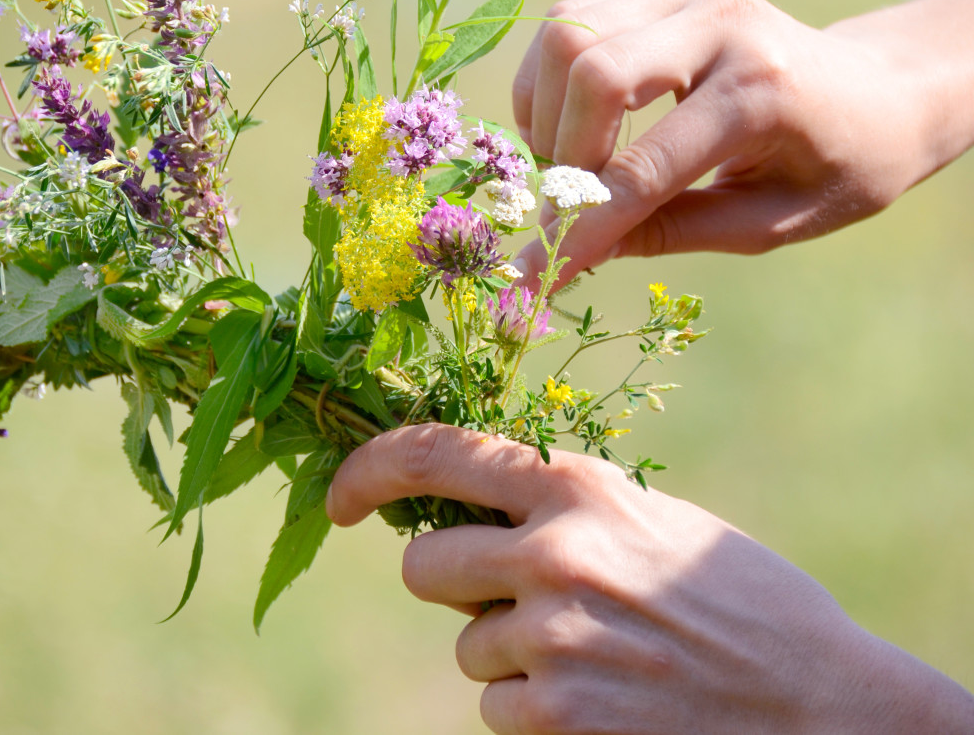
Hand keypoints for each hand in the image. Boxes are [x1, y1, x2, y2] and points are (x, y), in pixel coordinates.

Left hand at [327, 424, 973, 733]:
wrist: (822, 706)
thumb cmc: (736, 601)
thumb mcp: (652, 521)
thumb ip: (561, 509)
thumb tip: (464, 516)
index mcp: (582, 486)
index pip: (438, 452)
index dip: (370, 470)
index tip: (338, 497)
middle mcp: (557, 551)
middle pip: (423, 564)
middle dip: (453, 586)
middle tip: (515, 600)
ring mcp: (552, 637)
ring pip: (465, 646)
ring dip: (511, 657)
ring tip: (599, 659)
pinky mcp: (555, 715)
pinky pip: (496, 706)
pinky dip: (535, 710)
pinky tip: (606, 703)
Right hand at [511, 0, 973, 288]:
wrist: (880, 91)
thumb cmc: (834, 168)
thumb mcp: (769, 223)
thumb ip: (672, 232)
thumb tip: (577, 248)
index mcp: (761, 92)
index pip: (642, 168)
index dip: (582, 229)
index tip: (534, 277)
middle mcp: (722, 23)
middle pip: (592, 73)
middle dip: (563, 159)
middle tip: (573, 207)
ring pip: (566, 38)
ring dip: (548, 116)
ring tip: (573, 165)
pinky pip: (569, 23)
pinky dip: (550, 83)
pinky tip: (574, 124)